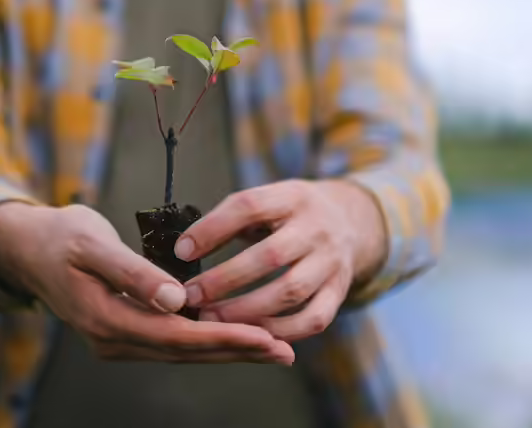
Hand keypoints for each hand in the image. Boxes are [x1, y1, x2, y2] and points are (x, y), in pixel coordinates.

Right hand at [0, 202, 293, 363]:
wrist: (27, 248)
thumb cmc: (59, 237)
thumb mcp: (91, 243)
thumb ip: (133, 271)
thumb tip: (176, 300)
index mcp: (104, 318)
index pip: (176, 335)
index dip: (222, 336)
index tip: (264, 337)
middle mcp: (112, 338)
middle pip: (185, 350)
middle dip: (236, 351)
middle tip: (283, 352)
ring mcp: (116, 338)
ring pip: (181, 349)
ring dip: (226, 349)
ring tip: (271, 348)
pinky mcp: (123, 330)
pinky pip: (171, 340)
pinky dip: (205, 338)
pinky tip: (233, 335)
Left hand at [175, 179, 386, 341]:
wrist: (350, 220)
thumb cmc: (289, 214)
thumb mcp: (267, 200)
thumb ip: (230, 219)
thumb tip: (184, 249)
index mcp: (291, 197)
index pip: (250, 206)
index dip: (213, 229)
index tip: (182, 251)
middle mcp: (316, 228)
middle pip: (271, 256)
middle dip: (225, 279)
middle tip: (190, 296)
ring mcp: (332, 262)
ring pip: (291, 291)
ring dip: (247, 310)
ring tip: (211, 319)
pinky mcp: (339, 291)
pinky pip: (313, 319)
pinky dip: (281, 331)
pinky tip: (251, 334)